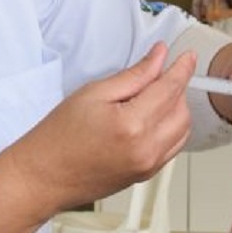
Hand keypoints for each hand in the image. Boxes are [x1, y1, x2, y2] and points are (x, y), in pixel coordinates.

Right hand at [2, 42, 194, 215]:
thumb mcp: (94, 93)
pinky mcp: (146, 175)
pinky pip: (173, 147)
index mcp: (133, 125)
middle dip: (176, 88)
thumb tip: (159, 57)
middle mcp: (146, 149)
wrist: (44, 176)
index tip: (188, 56)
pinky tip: (152, 118)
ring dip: (176, 109)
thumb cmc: (59, 136)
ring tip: (152, 97)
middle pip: (182, 110)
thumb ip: (134, 75)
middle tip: (157, 74)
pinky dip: (171, 128)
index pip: (170, 89)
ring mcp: (148, 166)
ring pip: (183, 130)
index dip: (182, 68)